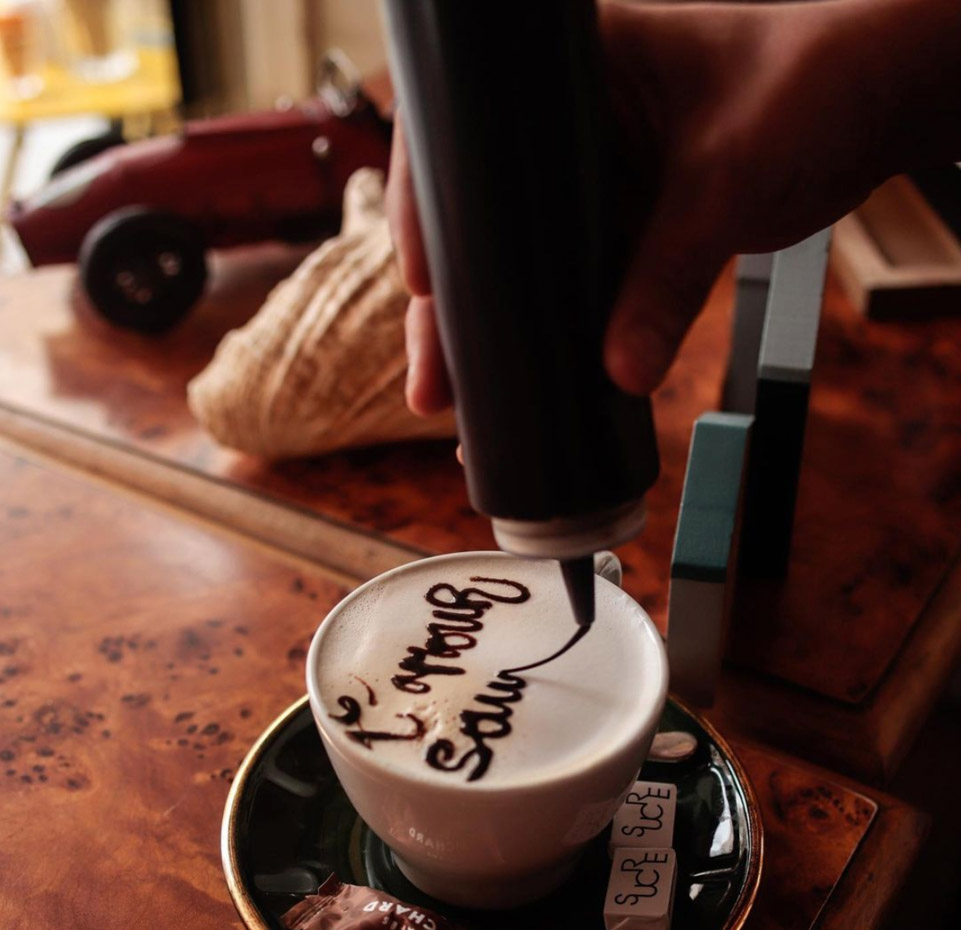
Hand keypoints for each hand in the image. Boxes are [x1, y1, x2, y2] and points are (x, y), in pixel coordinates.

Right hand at [387, 0, 960, 411]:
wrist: (882, 100)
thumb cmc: (811, 86)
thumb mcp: (726, 180)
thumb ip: (670, 278)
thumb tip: (617, 373)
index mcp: (573, 67)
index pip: (465, 132)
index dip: (427, 209)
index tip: (420, 283)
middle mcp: (570, 121)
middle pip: (481, 217)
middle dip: (451, 304)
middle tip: (431, 380)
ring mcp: (597, 174)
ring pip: (526, 262)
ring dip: (496, 329)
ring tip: (461, 401)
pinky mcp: (630, 220)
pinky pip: (579, 282)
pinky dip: (558, 330)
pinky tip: (533, 383)